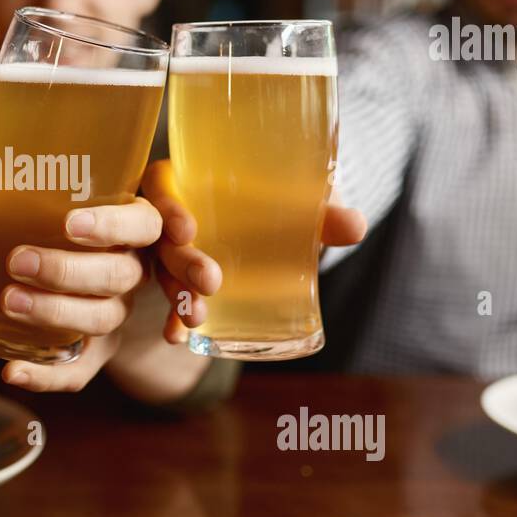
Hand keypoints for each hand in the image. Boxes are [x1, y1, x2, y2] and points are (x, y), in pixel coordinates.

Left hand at [0, 197, 162, 391]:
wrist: (88, 272)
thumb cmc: (64, 218)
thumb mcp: (72, 196)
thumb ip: (49, 184)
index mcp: (136, 228)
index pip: (142, 226)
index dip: (111, 227)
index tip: (71, 224)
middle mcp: (134, 271)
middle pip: (117, 275)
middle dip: (66, 271)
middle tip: (17, 261)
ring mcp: (119, 313)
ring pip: (101, 319)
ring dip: (54, 312)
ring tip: (9, 300)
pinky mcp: (99, 352)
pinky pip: (80, 371)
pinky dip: (44, 376)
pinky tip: (11, 370)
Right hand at [141, 160, 367, 343]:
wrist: (284, 232)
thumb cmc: (285, 203)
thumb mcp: (302, 203)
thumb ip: (324, 212)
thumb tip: (355, 226)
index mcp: (192, 180)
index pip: (161, 184)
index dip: (166, 206)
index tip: (188, 229)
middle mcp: (175, 217)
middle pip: (163, 236)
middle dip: (182, 262)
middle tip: (210, 281)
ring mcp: (174, 254)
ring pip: (164, 272)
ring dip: (178, 295)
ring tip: (197, 317)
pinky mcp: (183, 286)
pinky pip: (170, 303)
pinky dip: (174, 320)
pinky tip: (180, 336)